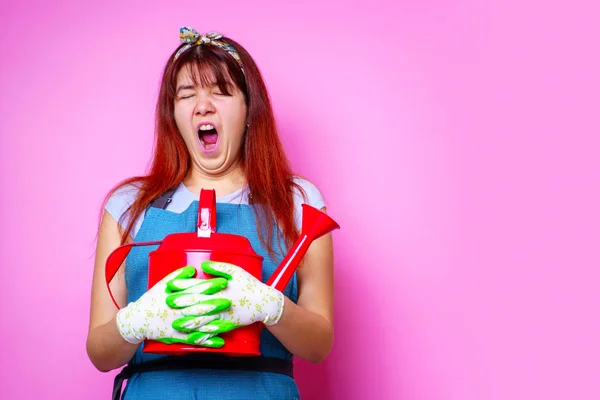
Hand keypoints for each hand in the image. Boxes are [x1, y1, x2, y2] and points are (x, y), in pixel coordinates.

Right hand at [115, 266, 230, 347]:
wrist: (136, 321)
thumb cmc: (151, 300)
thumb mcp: (162, 285)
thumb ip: (178, 276)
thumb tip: (193, 269)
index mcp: (174, 297)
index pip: (195, 290)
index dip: (210, 286)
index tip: (224, 281)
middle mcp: (176, 311)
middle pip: (198, 307)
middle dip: (215, 304)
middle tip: (229, 301)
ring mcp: (177, 325)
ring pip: (198, 325)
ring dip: (215, 325)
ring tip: (230, 324)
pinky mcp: (177, 337)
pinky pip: (194, 340)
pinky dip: (207, 341)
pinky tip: (219, 342)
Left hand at [165, 261, 283, 334]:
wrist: (265, 303)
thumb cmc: (250, 285)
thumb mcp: (236, 271)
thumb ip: (218, 268)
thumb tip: (202, 266)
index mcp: (220, 288)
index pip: (198, 286)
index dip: (184, 286)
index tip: (171, 285)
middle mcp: (220, 302)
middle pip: (197, 303)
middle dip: (181, 304)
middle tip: (167, 304)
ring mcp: (223, 315)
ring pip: (203, 320)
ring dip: (188, 322)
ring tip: (176, 324)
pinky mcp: (226, 324)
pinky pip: (212, 331)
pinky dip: (202, 335)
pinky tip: (193, 337)